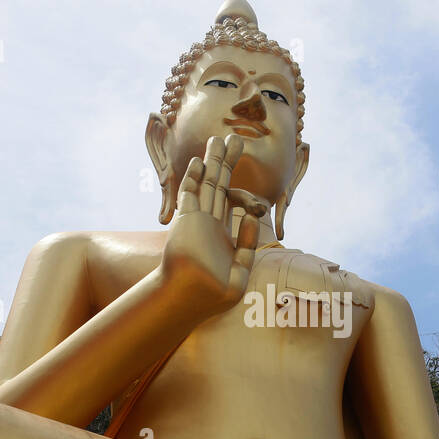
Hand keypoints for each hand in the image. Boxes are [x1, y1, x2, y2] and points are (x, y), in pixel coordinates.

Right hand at [159, 135, 268, 313]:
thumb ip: (248, 247)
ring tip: (218, 139)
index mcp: (222, 234)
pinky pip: (191, 193)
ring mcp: (197, 219)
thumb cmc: (214, 294)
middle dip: (226, 161)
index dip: (236, 181)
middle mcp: (209, 222)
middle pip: (219, 184)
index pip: (230, 200)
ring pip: (206, 182)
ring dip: (212, 161)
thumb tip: (252, 219)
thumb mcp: (240, 272)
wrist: (191, 300)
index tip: (242, 172)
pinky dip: (195, 177)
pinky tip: (201, 160)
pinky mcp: (187, 220)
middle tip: (234, 138)